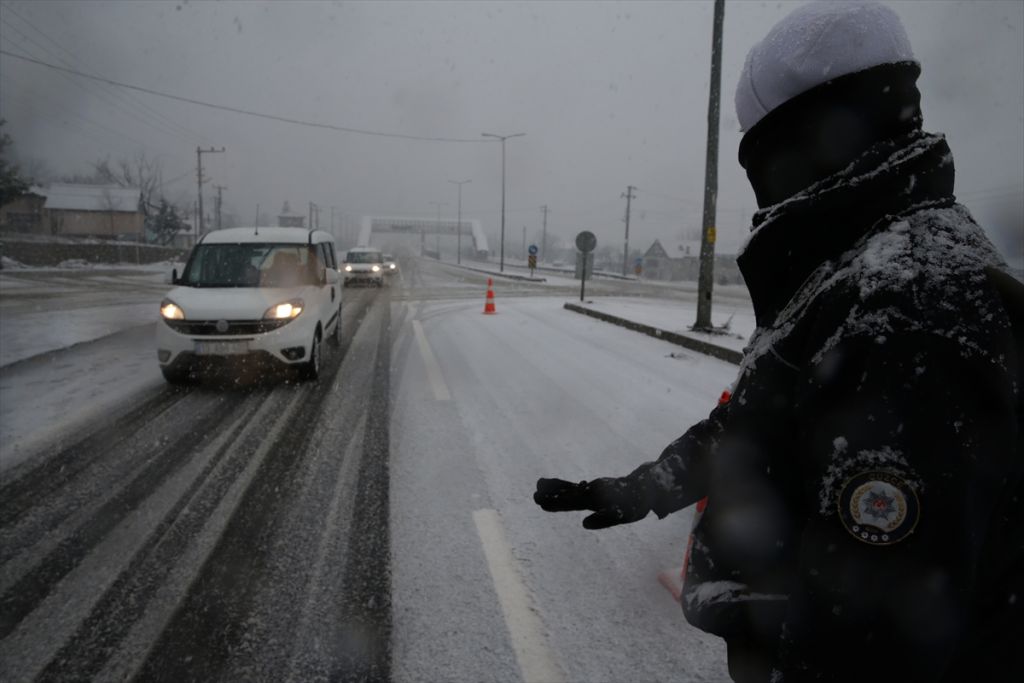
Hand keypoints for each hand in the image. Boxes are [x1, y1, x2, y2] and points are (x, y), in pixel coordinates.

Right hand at [534, 477, 649, 528]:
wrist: (646, 486)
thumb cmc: (636, 505)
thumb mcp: (622, 516)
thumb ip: (603, 520)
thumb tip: (584, 524)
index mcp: (595, 498)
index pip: (571, 502)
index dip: (556, 503)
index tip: (541, 502)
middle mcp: (592, 490)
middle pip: (567, 492)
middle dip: (551, 493)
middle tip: (534, 494)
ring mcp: (593, 487)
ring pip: (570, 487)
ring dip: (556, 488)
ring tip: (540, 484)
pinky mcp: (596, 487)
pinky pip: (577, 487)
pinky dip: (566, 487)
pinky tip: (560, 489)